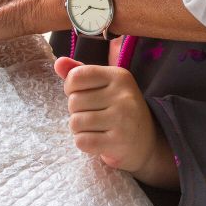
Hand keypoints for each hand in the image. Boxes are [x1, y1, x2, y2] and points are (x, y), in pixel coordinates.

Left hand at [54, 57, 179, 188]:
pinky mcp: (118, 142)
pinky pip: (82, 141)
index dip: (70, 87)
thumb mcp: (104, 85)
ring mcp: (122, 119)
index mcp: (118, 76)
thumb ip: (80, 72)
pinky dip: (83, 142)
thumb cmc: (119, 109)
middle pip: (74, 101)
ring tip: (94, 128)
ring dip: (79, 128)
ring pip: (75, 122)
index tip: (80, 94)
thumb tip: (58, 63)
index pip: (76, 76)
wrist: (148, 141)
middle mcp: (123, 95)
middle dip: (76, 111)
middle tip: (92, 114)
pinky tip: (96, 140)